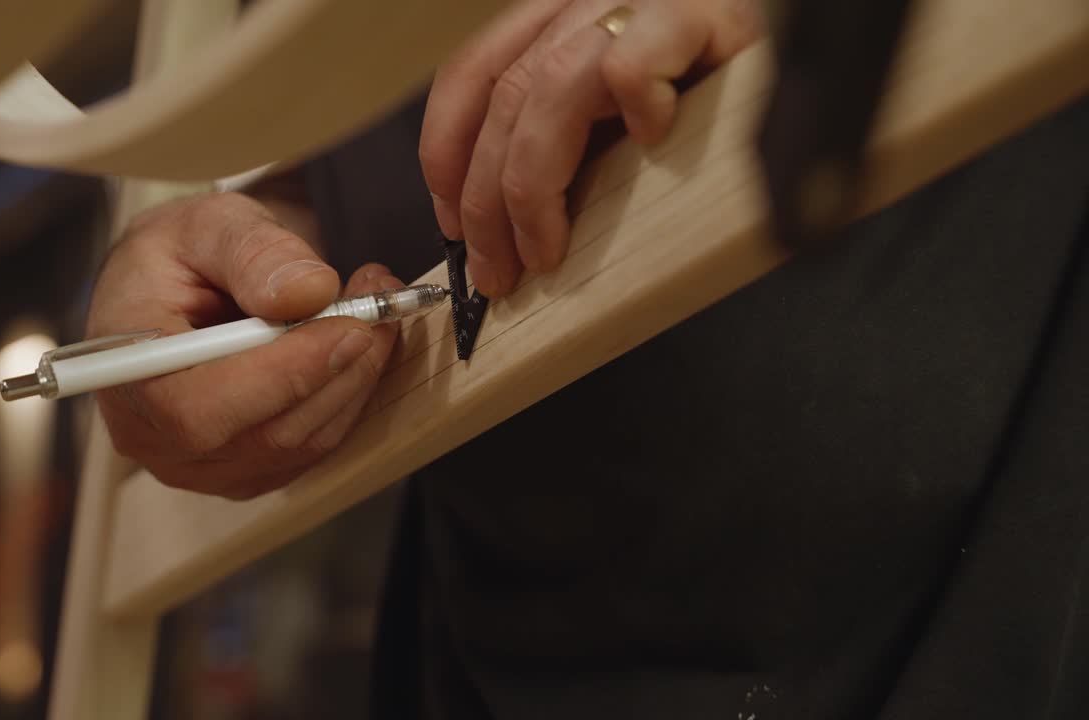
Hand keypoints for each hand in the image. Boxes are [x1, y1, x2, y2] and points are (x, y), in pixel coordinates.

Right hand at [87, 193, 400, 499]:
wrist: (167, 290)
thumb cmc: (178, 255)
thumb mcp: (208, 224)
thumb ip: (254, 253)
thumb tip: (309, 292)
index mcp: (124, 371)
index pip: (200, 408)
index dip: (283, 376)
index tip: (348, 327)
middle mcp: (153, 436)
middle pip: (263, 434)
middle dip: (337, 369)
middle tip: (380, 304)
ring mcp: (197, 466)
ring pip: (298, 444)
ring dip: (352, 380)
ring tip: (374, 312)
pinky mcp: (241, 472)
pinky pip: (310, 450)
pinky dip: (345, 398)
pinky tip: (355, 347)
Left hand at [420, 0, 760, 296]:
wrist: (814, 27)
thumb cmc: (718, 86)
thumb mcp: (622, 113)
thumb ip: (572, 143)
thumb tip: (507, 228)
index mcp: (566, 16)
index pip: (475, 73)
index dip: (446, 151)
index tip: (454, 223)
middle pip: (507, 97)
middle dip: (487, 200)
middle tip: (496, 271)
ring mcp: (645, 2)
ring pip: (551, 87)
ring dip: (534, 186)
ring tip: (548, 248)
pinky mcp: (703, 12)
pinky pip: (636, 61)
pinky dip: (633, 108)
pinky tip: (652, 143)